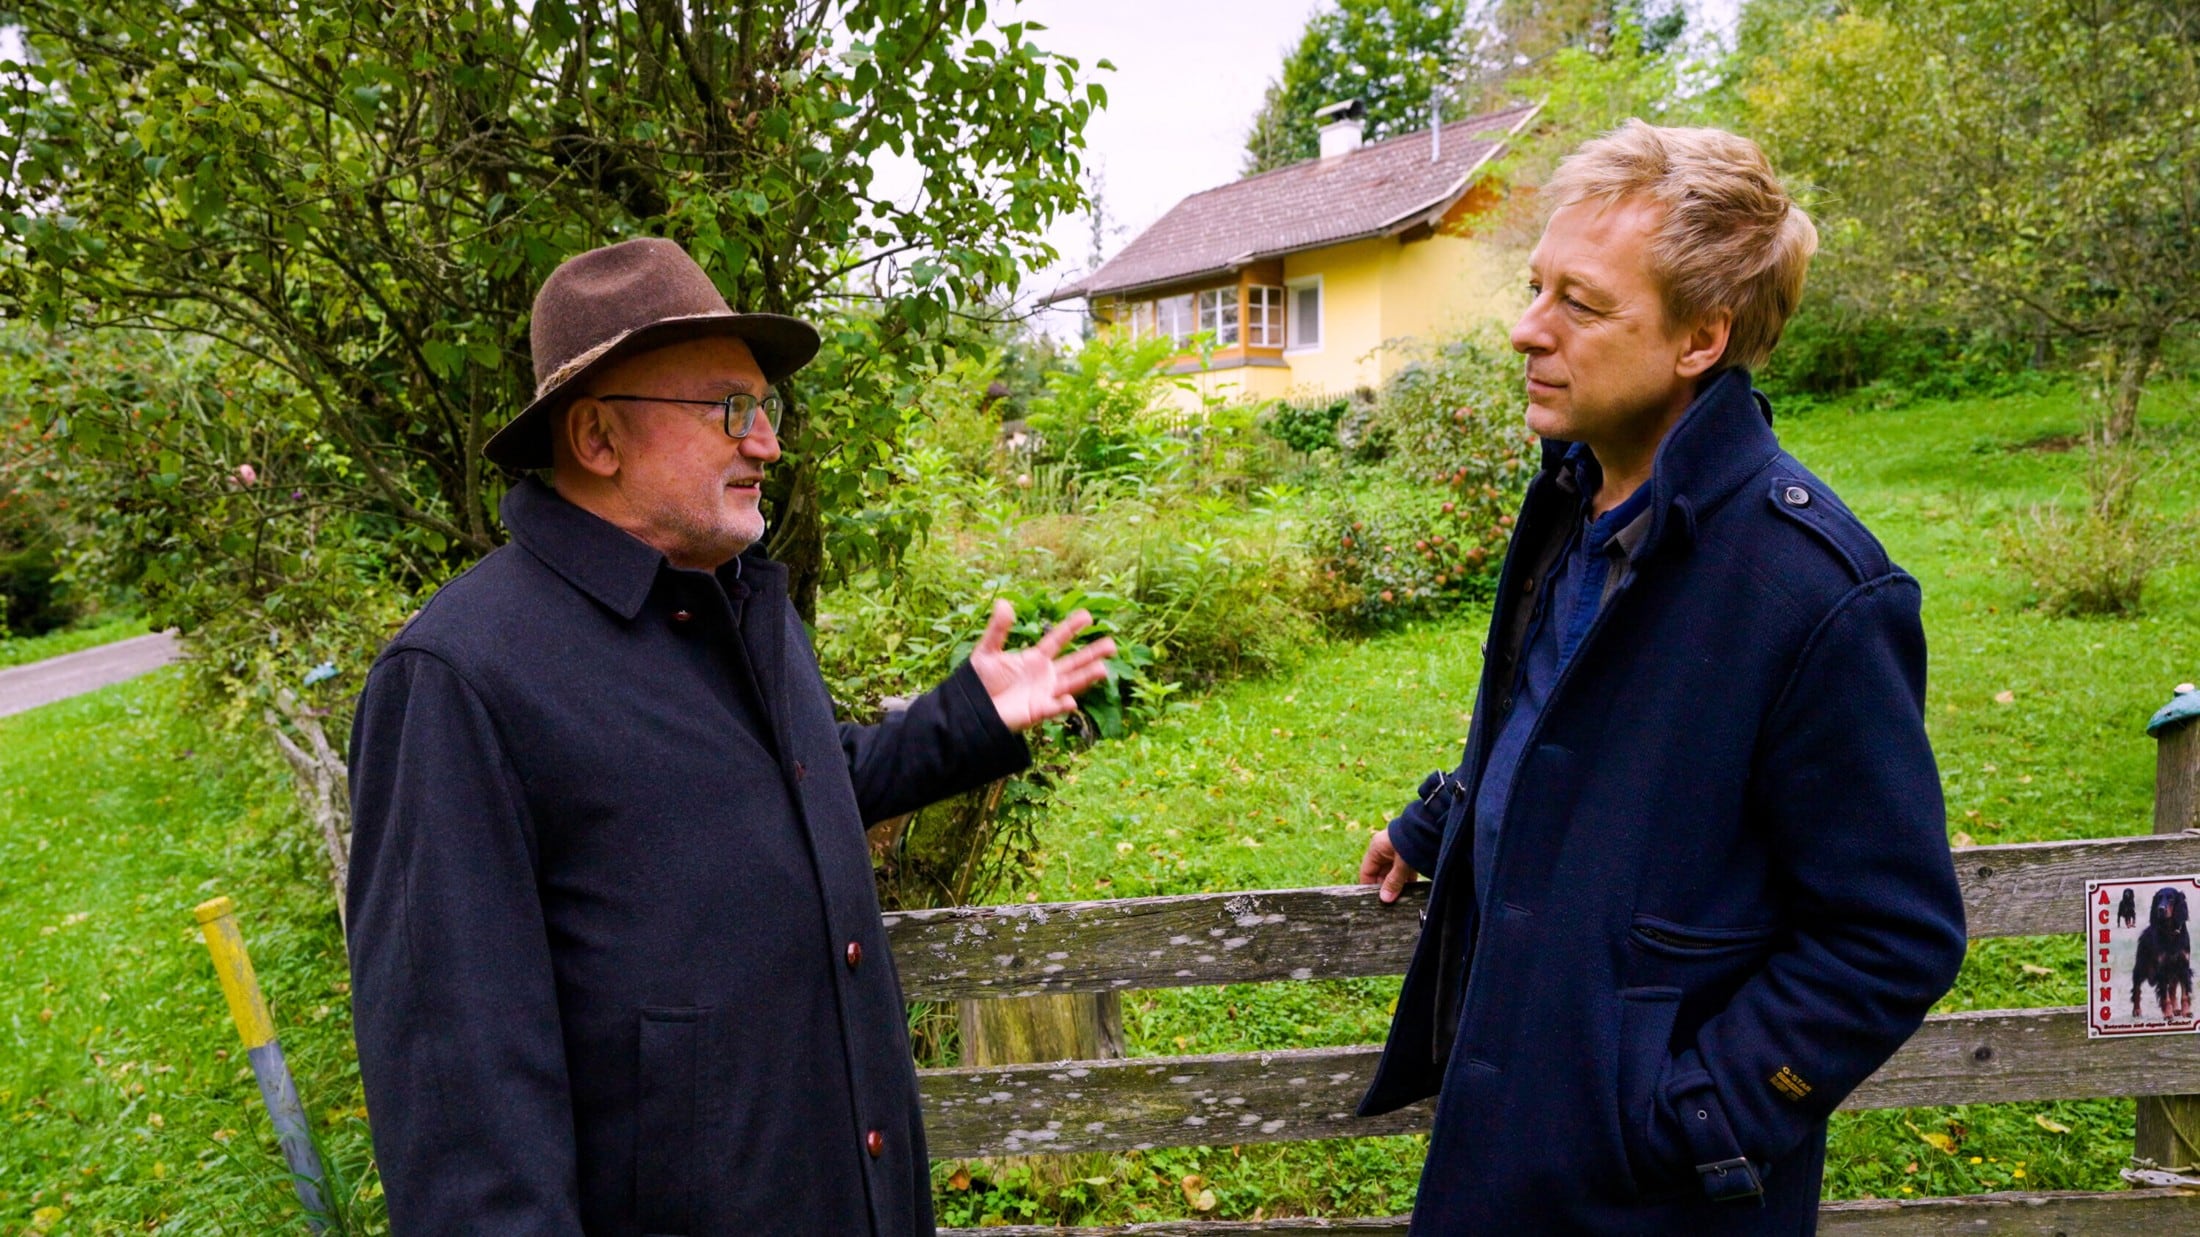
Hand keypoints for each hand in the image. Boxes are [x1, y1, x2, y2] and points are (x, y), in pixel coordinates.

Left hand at [968, 600, 1118, 732]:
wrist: (971, 708)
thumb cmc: (979, 682)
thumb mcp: (987, 652)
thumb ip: (997, 629)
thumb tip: (1003, 602)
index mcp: (1035, 658)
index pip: (1058, 640)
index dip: (1072, 628)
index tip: (1088, 615)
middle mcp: (1045, 675)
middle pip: (1074, 662)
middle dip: (1092, 654)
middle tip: (1112, 644)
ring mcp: (1044, 693)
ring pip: (1071, 683)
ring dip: (1087, 677)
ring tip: (1104, 669)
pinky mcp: (1038, 711)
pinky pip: (1053, 708)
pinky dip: (1062, 705)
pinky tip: (1070, 700)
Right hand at [1358, 828, 1419, 903]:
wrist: (1431, 826)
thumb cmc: (1412, 842)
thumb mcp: (1402, 864)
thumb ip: (1393, 882)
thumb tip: (1385, 899)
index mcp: (1376, 849)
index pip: (1367, 872)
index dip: (1369, 886)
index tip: (1373, 901)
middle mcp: (1384, 850)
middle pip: (1380, 874)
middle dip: (1385, 888)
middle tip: (1390, 903)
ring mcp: (1396, 851)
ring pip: (1392, 873)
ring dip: (1396, 884)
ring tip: (1400, 899)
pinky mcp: (1408, 853)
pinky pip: (1403, 870)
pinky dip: (1406, 879)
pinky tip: (1410, 891)